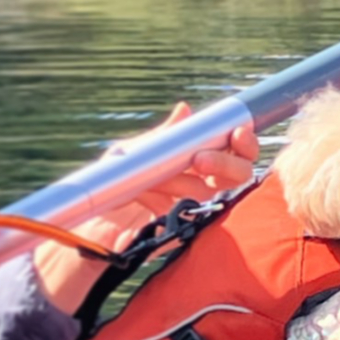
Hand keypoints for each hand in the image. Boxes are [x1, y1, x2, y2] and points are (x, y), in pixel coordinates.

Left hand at [33, 102, 258, 313]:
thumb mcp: (135, 154)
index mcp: (195, 157)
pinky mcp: (190, 229)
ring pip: (218, 192)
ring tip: (157, 182)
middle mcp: (203, 181)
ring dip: (186, 182)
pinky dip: (173, 203)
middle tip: (199, 161)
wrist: (96, 225)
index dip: (243, 141)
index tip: (237, 134)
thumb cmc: (114, 185)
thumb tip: (185, 110)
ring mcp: (199, 206)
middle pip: (240, 171)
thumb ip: (164, 136)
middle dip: (226, 163)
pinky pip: (198, 215)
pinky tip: (152, 202)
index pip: (234, 148)